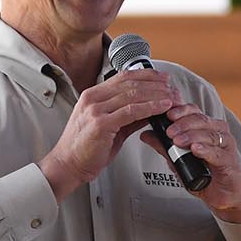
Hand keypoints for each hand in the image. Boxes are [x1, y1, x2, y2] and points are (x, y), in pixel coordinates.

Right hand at [41, 69, 177, 199]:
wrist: (68, 164)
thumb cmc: (85, 148)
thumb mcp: (108, 126)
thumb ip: (128, 115)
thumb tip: (150, 109)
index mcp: (93, 95)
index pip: (124, 77)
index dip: (146, 75)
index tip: (162, 78)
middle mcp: (93, 98)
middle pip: (131, 83)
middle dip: (156, 84)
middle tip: (172, 88)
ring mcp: (95, 110)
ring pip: (133, 95)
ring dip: (157, 95)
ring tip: (172, 97)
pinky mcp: (101, 124)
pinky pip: (131, 111)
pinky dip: (150, 108)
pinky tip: (162, 108)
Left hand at [141, 104, 240, 222]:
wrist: (222, 195)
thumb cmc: (203, 174)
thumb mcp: (178, 159)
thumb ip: (163, 146)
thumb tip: (145, 134)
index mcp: (207, 127)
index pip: (194, 111)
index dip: (181, 110)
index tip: (167, 114)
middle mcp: (218, 132)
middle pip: (201, 120)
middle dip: (182, 124)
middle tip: (168, 132)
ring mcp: (226, 145)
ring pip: (209, 134)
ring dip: (192, 136)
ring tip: (177, 141)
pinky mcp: (229, 161)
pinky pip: (217, 152)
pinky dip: (205, 150)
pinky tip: (195, 149)